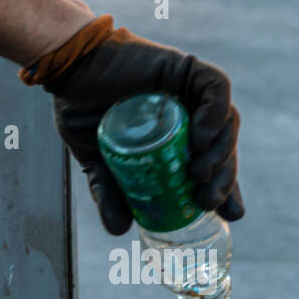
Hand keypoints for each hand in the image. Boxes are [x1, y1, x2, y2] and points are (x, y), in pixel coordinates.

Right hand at [22, 16, 242, 234]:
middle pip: (226, 148)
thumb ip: (109, 191)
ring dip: (222, 151)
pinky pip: (218, 89)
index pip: (213, 166)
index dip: (227, 190)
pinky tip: (201, 137)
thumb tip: (118, 230)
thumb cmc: (84, 110)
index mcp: (178, 138)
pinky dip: (216, 114)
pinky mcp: (188, 68)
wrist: (69, 70)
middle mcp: (191, 115)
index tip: (229, 214)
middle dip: (226, 177)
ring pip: (228, 122)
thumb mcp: (96, 160)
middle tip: (207, 200)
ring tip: (199, 174)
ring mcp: (192, 91)